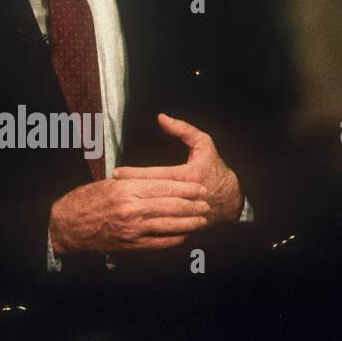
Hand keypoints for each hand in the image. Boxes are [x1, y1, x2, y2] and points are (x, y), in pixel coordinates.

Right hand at [49, 173, 210, 255]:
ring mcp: (132, 229)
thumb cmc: (84, 202)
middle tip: (207, 203)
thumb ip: (131, 182)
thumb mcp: (107, 184)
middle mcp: (132, 209)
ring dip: (189, 222)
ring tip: (202, 219)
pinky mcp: (131, 245)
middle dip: (193, 205)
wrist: (66, 226)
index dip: (186, 188)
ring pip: (169, 224)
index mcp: (127, 189)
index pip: (164, 186)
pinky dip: (174, 238)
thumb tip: (152, 180)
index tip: (199, 187)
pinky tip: (184, 235)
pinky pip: (159, 242)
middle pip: (171, 205)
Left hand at [111, 113, 243, 225]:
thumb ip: (183, 129)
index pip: (155, 175)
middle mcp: (185, 195)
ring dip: (135, 204)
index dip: (135, 174)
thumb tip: (161, 118)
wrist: (231, 197)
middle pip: (151, 193)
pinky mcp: (183, 223)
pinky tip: (132, 213)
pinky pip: (161, 222)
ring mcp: (184, 211)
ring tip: (116, 199)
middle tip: (110, 186)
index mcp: (188, 175)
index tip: (117, 172)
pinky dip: (146, 218)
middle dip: (129, 190)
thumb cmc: (215, 168)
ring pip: (154, 209)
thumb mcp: (204, 144)